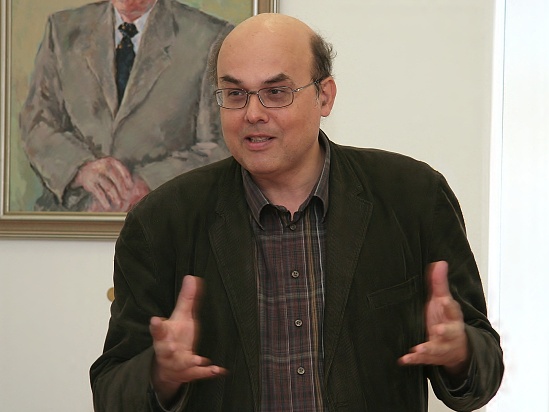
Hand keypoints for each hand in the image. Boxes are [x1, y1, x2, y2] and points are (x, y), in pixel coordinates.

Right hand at [73, 157, 132, 210]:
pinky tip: (107, 206)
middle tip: (126, 197)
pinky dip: (104, 200)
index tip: (131, 187)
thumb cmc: (102, 171)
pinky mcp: (89, 182)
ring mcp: (95, 174)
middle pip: (116, 178)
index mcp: (111, 161)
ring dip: (115, 196)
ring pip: (108, 186)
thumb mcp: (111, 168)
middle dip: (122, 189)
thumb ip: (120, 175)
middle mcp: (103, 166)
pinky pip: (98, 192)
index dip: (127, 179)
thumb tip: (132, 189)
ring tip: (119, 203)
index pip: (122, 169)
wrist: (82, 170)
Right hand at [150, 276, 226, 405]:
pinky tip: (219, 370)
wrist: (169, 367)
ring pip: (181, 363)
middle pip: (165, 349)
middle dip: (168, 348)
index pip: (158, 330)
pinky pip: (198, 374)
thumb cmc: (176, 336)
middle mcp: (168, 350)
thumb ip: (186, 299)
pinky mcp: (188, 373)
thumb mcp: (181, 317)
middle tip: (172, 346)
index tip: (154, 320)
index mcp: (164, 336)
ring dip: (189, 361)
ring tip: (198, 360)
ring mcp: (178, 363)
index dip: (156, 326)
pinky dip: (208, 372)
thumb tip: (192, 277)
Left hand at [399, 261, 469, 376]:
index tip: (443, 300)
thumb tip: (439, 263)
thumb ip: (439, 284)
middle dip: (445, 331)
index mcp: (452, 316)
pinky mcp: (432, 357)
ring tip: (418, 349)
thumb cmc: (445, 319)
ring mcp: (442, 346)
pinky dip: (413, 360)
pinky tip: (404, 359)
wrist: (456, 347)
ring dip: (427, 349)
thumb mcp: (443, 301)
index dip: (448, 305)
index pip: (453, 310)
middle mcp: (449, 332)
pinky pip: (423, 360)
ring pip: (437, 349)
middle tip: (438, 329)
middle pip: (450, 332)